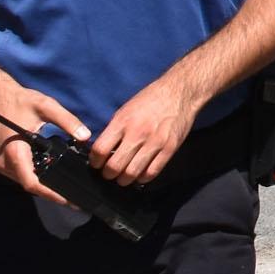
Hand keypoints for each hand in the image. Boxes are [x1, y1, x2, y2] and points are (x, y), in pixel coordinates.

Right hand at [0, 84, 91, 204]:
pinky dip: (34, 176)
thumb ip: (67, 121)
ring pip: (23, 181)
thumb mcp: (46, 106)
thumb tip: (85, 136)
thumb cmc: (20, 101)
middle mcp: (3, 163)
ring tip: (65, 189)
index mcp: (14, 152)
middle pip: (29, 184)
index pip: (32, 182)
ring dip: (42, 185)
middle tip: (73, 197)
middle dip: (50, 192)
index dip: (50, 194)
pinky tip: (50, 175)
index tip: (68, 200)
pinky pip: (19, 174)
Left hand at [91, 71, 204, 186]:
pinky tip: (140, 174)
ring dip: (124, 180)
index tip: (96, 163)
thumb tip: (102, 150)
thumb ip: (114, 130)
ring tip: (123, 177)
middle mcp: (137, 133)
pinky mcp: (169, 149)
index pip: (100, 150)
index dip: (95, 161)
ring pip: (132, 173)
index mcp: (123, 122)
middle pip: (114, 166)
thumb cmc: (150, 100)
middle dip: (108, 174)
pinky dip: (142, 178)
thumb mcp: (126, 110)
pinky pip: (152, 172)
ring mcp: (155, 142)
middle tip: (109, 173)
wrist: (179, 93)